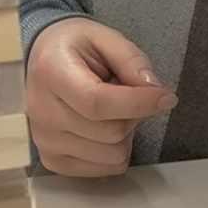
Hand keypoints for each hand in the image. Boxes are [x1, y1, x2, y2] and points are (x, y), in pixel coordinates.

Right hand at [26, 17, 176, 176]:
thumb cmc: (75, 48)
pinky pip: (104, 170)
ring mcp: (44, 141)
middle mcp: (41, 112)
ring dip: (125, 135)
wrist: (44, 60)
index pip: (97, 103)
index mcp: (51, 73)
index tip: (166, 97)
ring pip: (111, 155)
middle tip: (128, 95)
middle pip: (110, 132)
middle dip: (134, 115)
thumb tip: (153, 89)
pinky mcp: (52, 161)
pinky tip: (103, 128)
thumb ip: (132, 60)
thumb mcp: (105, 37)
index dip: (138, 104)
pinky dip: (114, 151)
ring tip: (112, 111)